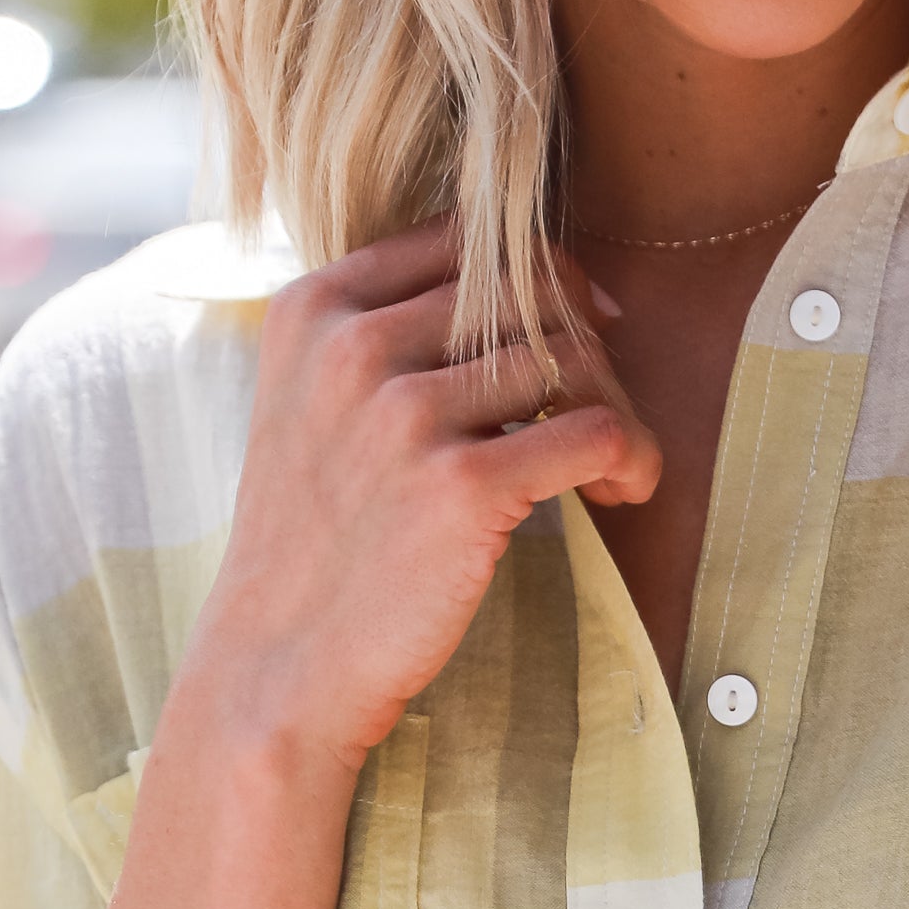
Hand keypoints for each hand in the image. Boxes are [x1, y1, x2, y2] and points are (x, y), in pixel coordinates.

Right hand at [176, 220, 660, 784]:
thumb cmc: (312, 544)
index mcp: (315, 309)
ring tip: (611, 469)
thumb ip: (378, 335)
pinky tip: (620, 494)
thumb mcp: (308, 407)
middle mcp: (356, 347)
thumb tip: (522, 286)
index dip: (543, 275)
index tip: (581, 327)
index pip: (466, 239)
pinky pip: (597, 432)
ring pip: (574, 359)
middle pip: (531, 292)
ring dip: (616, 409)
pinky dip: (632, 458)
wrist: (276, 668)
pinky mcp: (461, 487)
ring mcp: (406, 414)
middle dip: (589, 347)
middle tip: (599, 411)